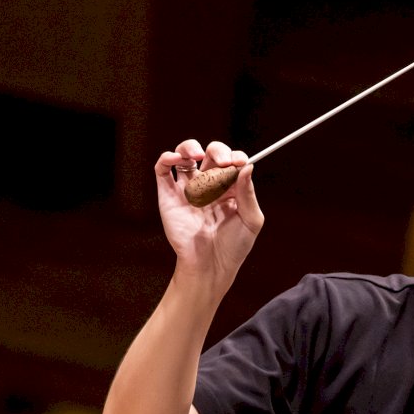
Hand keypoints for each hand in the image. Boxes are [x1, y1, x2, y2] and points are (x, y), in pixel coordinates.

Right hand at [155, 139, 264, 285]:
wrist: (211, 266)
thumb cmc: (234, 246)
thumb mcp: (251, 220)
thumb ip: (248, 193)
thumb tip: (247, 166)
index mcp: (230, 188)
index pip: (232, 162)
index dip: (235, 157)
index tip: (240, 163)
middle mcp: (209, 185)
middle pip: (210, 153)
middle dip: (218, 151)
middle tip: (223, 162)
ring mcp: (188, 189)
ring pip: (184, 155)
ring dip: (189, 147)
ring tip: (197, 155)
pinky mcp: (169, 195)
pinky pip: (163, 170)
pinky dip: (167, 158)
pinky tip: (176, 159)